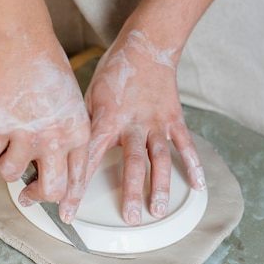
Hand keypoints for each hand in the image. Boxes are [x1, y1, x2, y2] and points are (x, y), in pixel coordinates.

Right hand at [0, 35, 90, 222]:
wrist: (25, 45)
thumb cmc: (50, 71)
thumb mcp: (74, 106)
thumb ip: (69, 137)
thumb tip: (55, 165)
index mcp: (78, 135)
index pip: (76, 180)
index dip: (68, 200)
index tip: (63, 213)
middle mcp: (55, 140)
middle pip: (50, 190)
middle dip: (36, 196)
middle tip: (28, 193)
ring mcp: (26, 136)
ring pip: (12, 175)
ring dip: (7, 165)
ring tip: (8, 147)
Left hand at [84, 28, 205, 225]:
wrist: (146, 45)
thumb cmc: (113, 71)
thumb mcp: (88, 94)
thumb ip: (82, 125)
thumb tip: (65, 153)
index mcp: (106, 118)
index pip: (88, 159)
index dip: (77, 187)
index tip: (68, 210)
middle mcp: (132, 123)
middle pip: (132, 162)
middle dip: (130, 192)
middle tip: (130, 218)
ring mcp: (156, 122)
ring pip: (160, 157)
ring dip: (160, 185)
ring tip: (157, 210)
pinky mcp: (173, 118)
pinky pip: (185, 145)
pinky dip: (194, 165)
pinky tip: (198, 187)